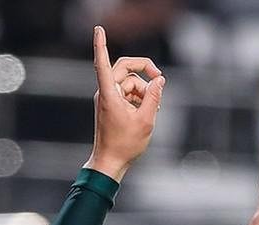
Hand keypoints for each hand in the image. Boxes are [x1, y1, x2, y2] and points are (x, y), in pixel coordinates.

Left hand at [84, 25, 165, 181]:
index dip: (101, 44)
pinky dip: (139, 98)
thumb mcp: (146, 120)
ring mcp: (107, 99)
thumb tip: (159, 80)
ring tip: (155, 107)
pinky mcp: (111, 106)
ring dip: (144, 91)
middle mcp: (105, 93)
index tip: (98, 28)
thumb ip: (154, 96)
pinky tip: (148, 111)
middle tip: (160, 79)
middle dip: (144, 72)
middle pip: (126, 69)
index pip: (103, 63)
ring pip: (129, 83)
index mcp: (109, 95)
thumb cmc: (125, 145)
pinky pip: (127, 94)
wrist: (109, 163)